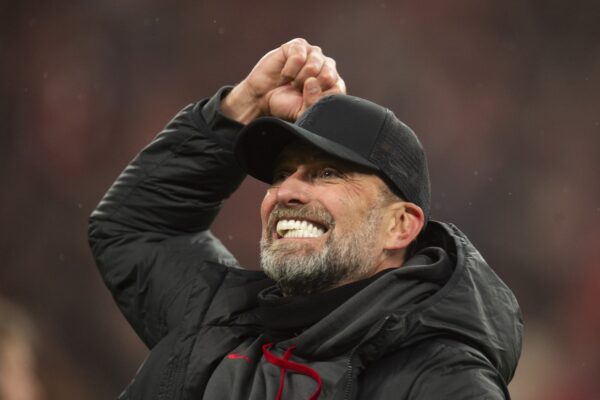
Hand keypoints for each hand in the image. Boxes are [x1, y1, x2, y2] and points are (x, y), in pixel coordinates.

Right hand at [221, 38, 345, 123]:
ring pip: (314, 65)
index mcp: (333, 83)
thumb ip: (315, 103)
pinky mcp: (299, 45)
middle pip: (328, 76)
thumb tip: (312, 81)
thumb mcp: (303, 112)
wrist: (262, 98)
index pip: (338, 89)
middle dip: (309, 88)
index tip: (307, 101)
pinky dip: (289, 70)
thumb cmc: (285, 104)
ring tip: (292, 82)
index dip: (321, 98)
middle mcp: (327, 66)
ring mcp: (314, 54)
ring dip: (298, 79)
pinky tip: (285, 73)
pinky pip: (298, 56)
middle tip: (298, 91)